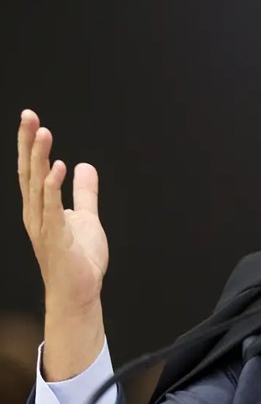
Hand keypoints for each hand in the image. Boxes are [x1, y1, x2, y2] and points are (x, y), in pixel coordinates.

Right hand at [17, 109, 107, 313]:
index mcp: (41, 208)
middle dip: (28, 143)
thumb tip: (85, 166)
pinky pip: (53, 209)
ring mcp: (44, 227)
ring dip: (40, 158)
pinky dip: (54, 187)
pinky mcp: (57, 238)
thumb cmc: (78, 258)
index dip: (30, 145)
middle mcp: (36, 214)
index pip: (32, 171)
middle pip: (29, 172)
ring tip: (43, 133)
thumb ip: (84, 193)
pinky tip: (59, 168)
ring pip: (38, 186)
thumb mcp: (85, 217)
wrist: (79, 293)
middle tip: (29, 115)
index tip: (31, 119)